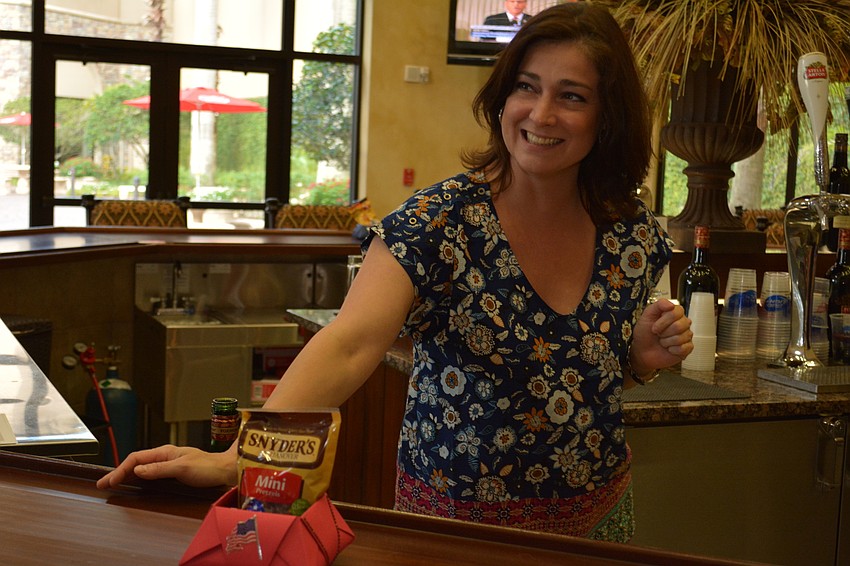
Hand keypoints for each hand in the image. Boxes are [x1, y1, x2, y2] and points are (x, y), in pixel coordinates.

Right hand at [96, 444, 237, 489]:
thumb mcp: (182, 469)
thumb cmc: (208, 468)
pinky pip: (151, 472)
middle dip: (118, 471)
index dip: (120, 469)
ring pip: (143, 466)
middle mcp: (166, 455)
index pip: (136, 459)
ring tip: (113, 482)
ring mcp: (170, 462)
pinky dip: (139, 476)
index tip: (108, 481)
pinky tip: (136, 481)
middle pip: (137, 462)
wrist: (226, 469)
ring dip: (127, 473)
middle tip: (103, 483)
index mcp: (165, 452)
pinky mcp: (175, 470)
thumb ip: (159, 469)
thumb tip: (137, 470)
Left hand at [630, 299, 692, 374]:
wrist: (642, 350)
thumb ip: (659, 305)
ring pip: (681, 338)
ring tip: (662, 342)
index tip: (654, 327)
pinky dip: (672, 350)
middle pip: (679, 326)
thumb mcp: (647, 315)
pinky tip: (669, 349)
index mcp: (675, 313)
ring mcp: (686, 336)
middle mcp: (683, 323)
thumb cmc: (644, 333)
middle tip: (658, 335)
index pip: (677, 312)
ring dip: (666, 342)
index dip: (664, 321)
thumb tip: (671, 305)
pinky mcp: (687, 348)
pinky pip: (684, 348)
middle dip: (664, 332)